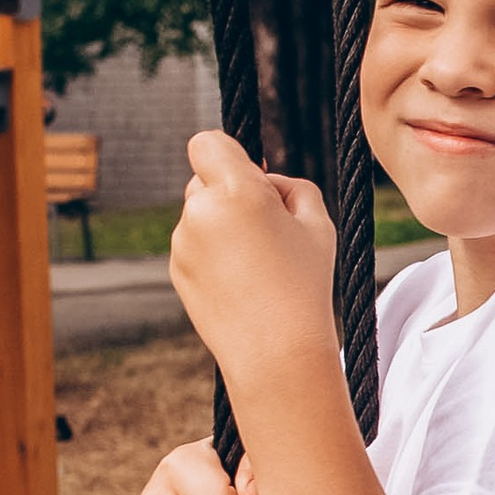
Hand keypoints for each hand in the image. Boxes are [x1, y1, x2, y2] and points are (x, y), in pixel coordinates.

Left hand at [167, 131, 338, 383]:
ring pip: (200, 213)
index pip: (208, 142)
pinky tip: (242, 281)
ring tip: (260, 262)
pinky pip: (195, 244)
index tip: (250, 174)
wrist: (276, 352)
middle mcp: (201, 212)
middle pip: (204, 178)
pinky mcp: (176, 269)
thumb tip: (262, 178)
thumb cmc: (305, 284)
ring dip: (223, 224)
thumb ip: (290, 185)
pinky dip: (214, 253)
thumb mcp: (318, 223)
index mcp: (237, 191)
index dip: (228, 153)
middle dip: (230, 191)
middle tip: (269, 224)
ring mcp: (183, 242)